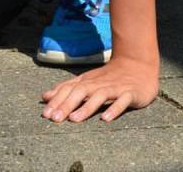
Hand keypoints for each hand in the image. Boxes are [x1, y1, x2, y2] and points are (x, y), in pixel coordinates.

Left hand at [41, 57, 158, 122]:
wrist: (137, 65)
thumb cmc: (109, 77)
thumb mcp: (87, 81)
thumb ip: (67, 89)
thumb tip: (45, 97)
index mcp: (87, 81)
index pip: (69, 89)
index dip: (56, 100)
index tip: (45, 114)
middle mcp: (99, 83)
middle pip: (80, 92)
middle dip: (66, 104)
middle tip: (54, 118)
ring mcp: (115, 88)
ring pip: (99, 96)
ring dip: (86, 107)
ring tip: (74, 119)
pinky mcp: (130, 93)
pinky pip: (122, 101)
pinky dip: (113, 109)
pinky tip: (105, 118)